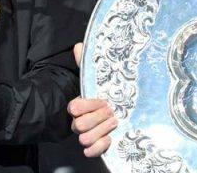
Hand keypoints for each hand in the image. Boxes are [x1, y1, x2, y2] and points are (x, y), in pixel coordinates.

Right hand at [68, 42, 116, 157]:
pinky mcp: (96, 147)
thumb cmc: (107, 95)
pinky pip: (90, 152)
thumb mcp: (98, 79)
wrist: (122, 111)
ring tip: (115, 121)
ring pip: (85, 139)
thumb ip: (86, 63)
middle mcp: (80, 122)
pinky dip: (100, 146)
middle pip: (79, 125)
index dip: (88, 104)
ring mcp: (88, 135)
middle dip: (98, 117)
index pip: (74, 107)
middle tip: (112, 111)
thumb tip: (78, 45)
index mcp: (80, 106)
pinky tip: (111, 138)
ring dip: (102, 130)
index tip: (104, 100)